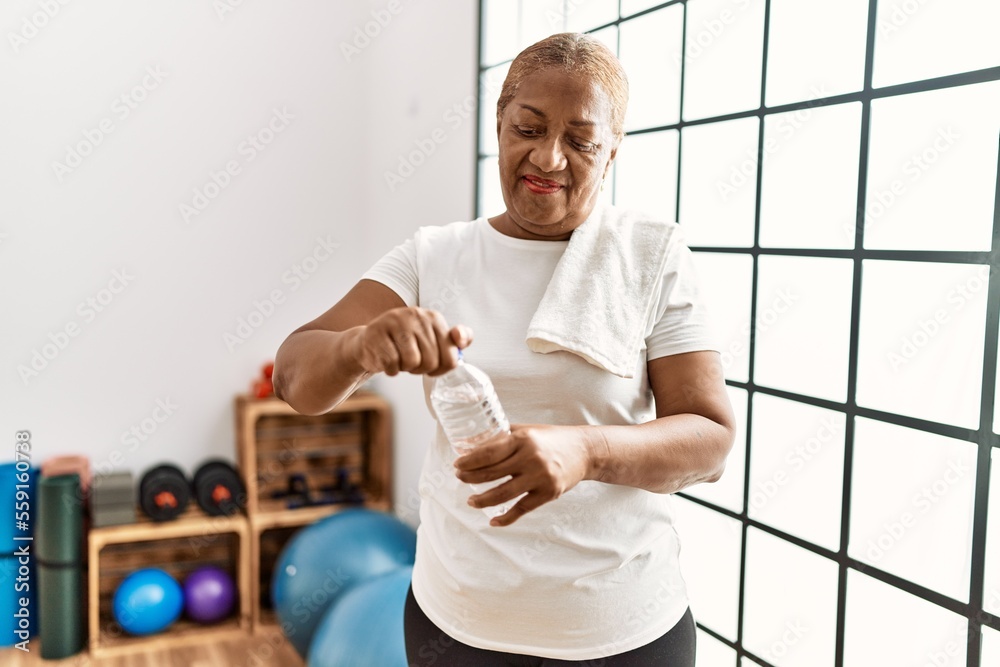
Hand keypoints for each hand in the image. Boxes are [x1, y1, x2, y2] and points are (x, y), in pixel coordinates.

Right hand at [353, 307, 471, 376]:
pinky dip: (390, 370)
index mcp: (434, 317)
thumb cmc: (406, 345)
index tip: (432, 364)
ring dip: (405, 368)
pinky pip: (392, 364)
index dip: (441, 369)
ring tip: (399, 359)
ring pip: (412, 361)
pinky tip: (386, 360)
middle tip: (411, 362)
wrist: (370, 342)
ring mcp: (394, 321)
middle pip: (431, 361)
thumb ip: (456, 341)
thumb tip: (461, 337)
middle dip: (421, 369)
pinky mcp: (376, 333)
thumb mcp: (434, 340)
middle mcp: (415, 315)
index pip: (451, 356)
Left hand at [453, 424, 597, 526]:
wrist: (584, 451)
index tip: (457, 464)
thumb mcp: (528, 430)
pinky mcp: (548, 494)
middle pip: (492, 473)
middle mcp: (531, 458)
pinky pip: (521, 509)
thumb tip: (473, 444)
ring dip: (482, 500)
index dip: (470, 461)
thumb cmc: (551, 438)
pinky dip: (506, 518)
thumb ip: (504, 436)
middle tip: (459, 478)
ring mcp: (540, 477)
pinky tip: (493, 521)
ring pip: (503, 494)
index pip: (489, 452)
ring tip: (471, 501)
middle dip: (470, 478)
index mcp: (523, 439)